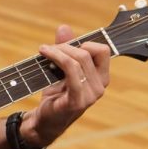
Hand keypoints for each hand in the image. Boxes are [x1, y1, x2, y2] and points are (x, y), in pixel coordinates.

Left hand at [24, 25, 111, 146]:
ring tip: (43, 50)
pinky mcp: (78, 100)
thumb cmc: (54, 94)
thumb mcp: (60, 68)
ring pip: (79, 60)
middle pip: (88, 52)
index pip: (104, 50)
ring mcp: (91, 94)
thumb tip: (64, 27)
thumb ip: (65, 48)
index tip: (65, 44)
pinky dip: (57, 58)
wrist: (44, 120)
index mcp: (100, 77)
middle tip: (48, 49)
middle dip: (66, 45)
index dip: (84, 42)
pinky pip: (72, 72)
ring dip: (58, 50)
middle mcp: (100, 86)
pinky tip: (44, 54)